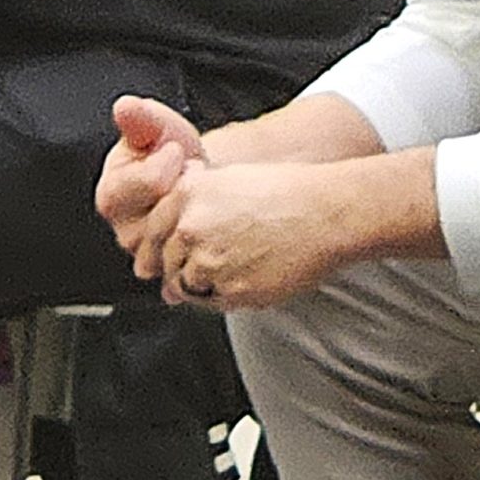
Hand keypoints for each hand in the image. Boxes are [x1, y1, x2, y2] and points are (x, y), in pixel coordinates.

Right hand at [96, 94, 202, 279]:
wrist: (202, 181)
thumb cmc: (174, 155)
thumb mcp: (158, 128)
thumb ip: (141, 118)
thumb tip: (125, 107)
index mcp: (112, 195)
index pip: (126, 190)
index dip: (156, 169)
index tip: (177, 152)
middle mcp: (126, 231)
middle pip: (149, 224)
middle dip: (182, 195)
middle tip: (198, 174)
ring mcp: (152, 256)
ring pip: (171, 250)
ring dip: (196, 221)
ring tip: (207, 195)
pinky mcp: (177, 272)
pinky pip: (190, 269)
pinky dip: (207, 248)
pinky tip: (216, 223)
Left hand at [157, 160, 347, 308]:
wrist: (328, 214)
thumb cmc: (290, 193)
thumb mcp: (231, 178)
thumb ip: (194, 199)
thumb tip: (175, 226)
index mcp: (188, 195)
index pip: (152, 232)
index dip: (157, 249)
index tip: (161, 258)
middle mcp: (192, 227)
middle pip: (167, 262)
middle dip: (182, 266)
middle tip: (210, 264)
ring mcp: (209, 261)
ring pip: (187, 285)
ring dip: (202, 283)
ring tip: (237, 269)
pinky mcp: (232, 289)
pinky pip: (214, 301)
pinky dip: (225, 295)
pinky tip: (249, 276)